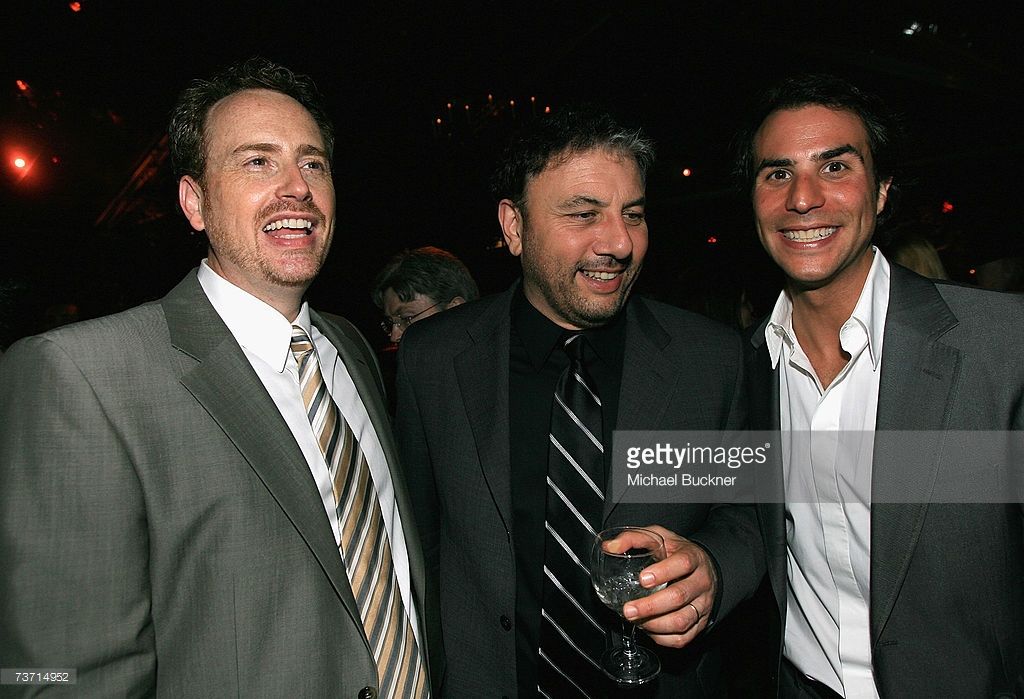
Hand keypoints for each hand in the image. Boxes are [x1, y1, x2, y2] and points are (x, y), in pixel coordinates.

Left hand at [606, 524, 716, 648]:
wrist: (705, 568)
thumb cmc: (678, 552)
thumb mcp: (660, 537)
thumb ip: (635, 538)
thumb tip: (609, 547)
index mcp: (693, 557)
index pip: (682, 564)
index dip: (663, 572)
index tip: (642, 579)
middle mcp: (701, 582)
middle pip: (679, 597)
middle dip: (650, 606)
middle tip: (628, 610)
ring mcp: (703, 604)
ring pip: (682, 621)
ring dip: (655, 625)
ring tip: (636, 621)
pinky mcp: (700, 623)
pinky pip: (683, 638)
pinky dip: (662, 638)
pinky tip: (649, 629)